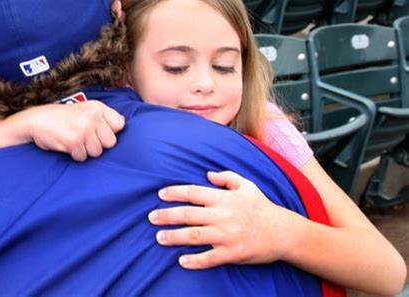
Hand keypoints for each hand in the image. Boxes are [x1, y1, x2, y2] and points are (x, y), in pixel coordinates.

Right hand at [20, 100, 124, 160]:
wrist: (36, 120)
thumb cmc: (63, 117)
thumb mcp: (85, 109)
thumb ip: (104, 116)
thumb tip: (124, 123)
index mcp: (98, 107)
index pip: (120, 125)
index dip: (110, 132)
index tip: (98, 131)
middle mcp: (92, 116)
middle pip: (111, 142)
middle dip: (98, 144)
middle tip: (85, 138)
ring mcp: (83, 129)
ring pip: (97, 152)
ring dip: (86, 150)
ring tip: (75, 141)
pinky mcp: (74, 141)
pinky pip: (83, 157)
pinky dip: (75, 155)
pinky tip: (67, 145)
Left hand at [148, 171, 293, 268]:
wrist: (283, 231)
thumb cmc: (262, 207)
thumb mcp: (247, 185)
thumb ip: (226, 177)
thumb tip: (207, 173)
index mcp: (224, 198)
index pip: (194, 192)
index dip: (175, 193)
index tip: (160, 195)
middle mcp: (223, 216)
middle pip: (189, 214)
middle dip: (167, 215)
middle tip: (151, 217)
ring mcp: (227, 236)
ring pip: (195, 236)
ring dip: (174, 237)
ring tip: (159, 237)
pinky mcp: (232, 253)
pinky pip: (210, 258)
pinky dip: (195, 260)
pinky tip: (181, 261)